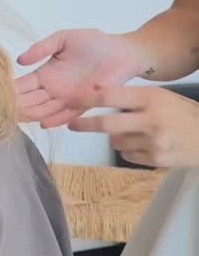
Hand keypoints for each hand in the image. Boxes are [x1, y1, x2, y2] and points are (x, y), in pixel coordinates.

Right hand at [15, 29, 143, 127]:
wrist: (122, 52)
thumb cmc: (95, 42)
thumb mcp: (63, 39)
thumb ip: (42, 48)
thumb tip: (19, 61)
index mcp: (46, 73)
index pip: (23, 86)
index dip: (10, 90)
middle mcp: (54, 89)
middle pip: (29, 102)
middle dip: (16, 106)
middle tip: (1, 111)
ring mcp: (68, 98)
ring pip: (44, 111)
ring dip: (31, 115)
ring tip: (18, 118)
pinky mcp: (84, 105)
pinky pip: (67, 115)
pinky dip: (55, 120)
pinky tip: (43, 123)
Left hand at [70, 86, 198, 167]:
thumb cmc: (183, 113)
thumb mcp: (162, 96)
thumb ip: (134, 98)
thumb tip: (98, 97)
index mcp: (152, 98)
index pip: (110, 96)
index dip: (87, 98)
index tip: (72, 100)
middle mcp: (151, 120)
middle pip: (106, 124)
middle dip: (85, 124)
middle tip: (73, 125)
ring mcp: (153, 142)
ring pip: (116, 141)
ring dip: (116, 137)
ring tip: (133, 131)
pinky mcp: (155, 159)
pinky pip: (127, 155)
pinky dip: (129, 149)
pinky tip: (144, 143)